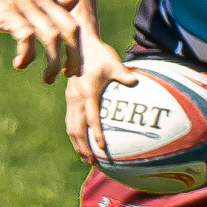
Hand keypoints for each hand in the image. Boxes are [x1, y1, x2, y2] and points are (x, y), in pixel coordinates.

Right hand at [0, 0, 80, 82]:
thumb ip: (51, 2)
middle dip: (73, 57)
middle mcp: (40, 1)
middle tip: (66, 76)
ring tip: (47, 78)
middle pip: (70, 30)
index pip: (74, 24)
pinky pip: (26, 36)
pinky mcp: (7, 13)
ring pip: (52, 36)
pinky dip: (27, 55)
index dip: (78, 49)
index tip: (70, 69)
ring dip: (53, 62)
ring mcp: (24, 7)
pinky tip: (19, 65)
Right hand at [64, 40, 137, 163]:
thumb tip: (135, 81)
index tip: (101, 148)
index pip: (91, 118)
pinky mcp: (70, 98)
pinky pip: (70, 120)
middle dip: (83, 147)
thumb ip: (123, 73)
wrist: (78, 45)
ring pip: (71, 127)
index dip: (96, 134)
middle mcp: (76, 99)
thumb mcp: (112, 62)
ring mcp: (71, 99)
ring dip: (77, 144)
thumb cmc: (99, 54)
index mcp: (87, 93)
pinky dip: (74, 134)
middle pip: (77, 129)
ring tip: (85, 158)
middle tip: (91, 162)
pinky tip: (81, 142)